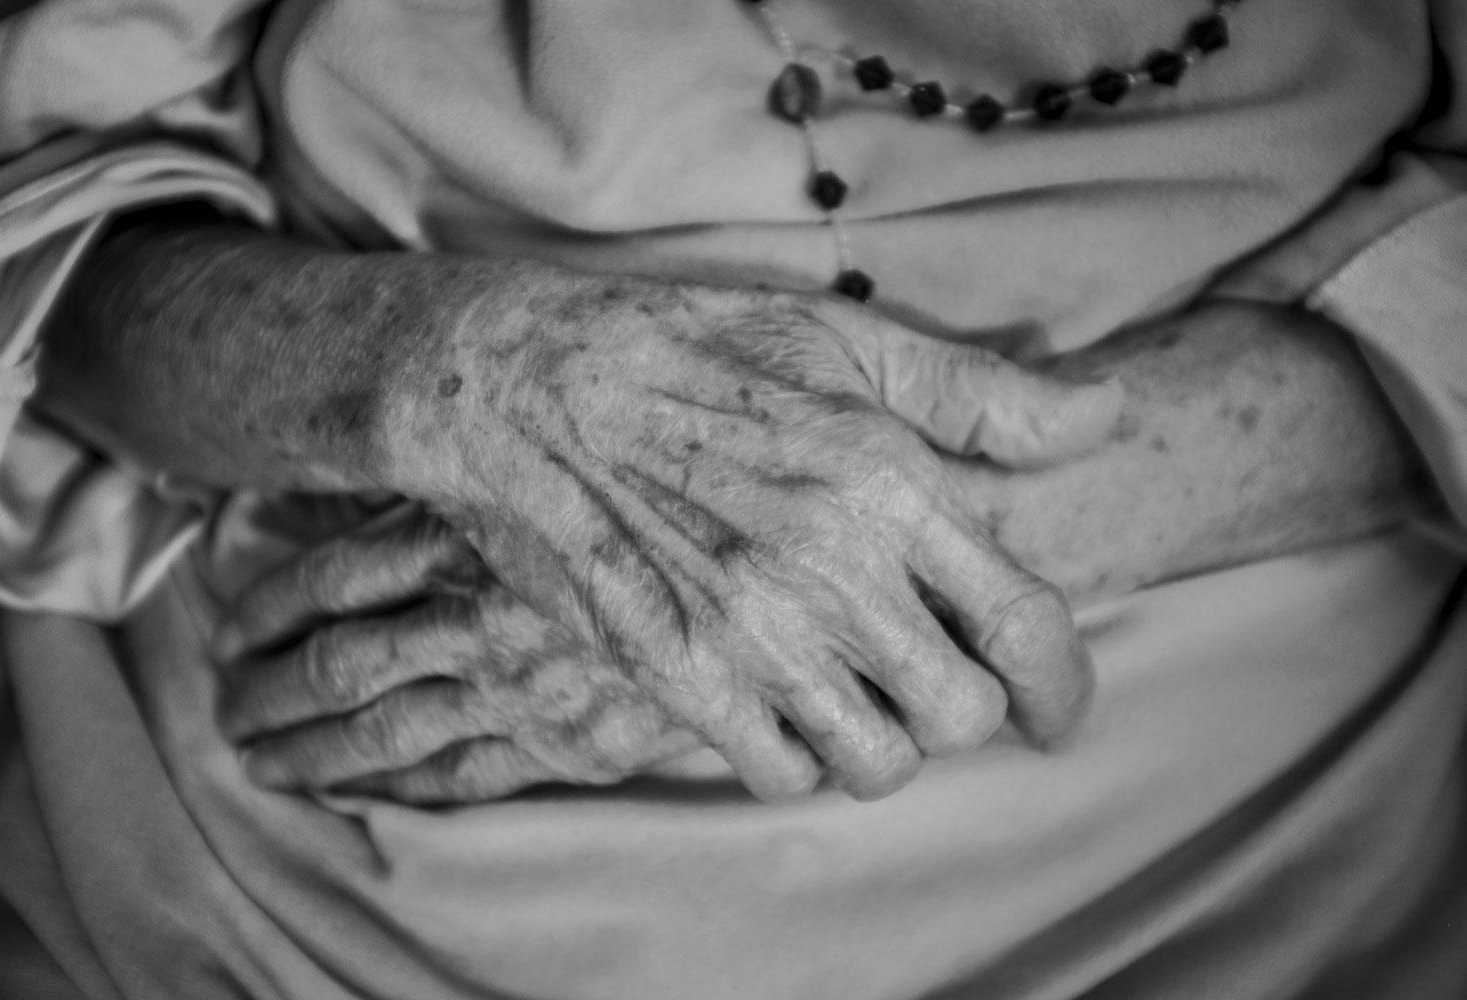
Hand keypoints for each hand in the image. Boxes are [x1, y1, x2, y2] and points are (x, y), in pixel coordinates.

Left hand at [215, 507, 700, 803]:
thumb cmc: (658, 494)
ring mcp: (515, 687)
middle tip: (226, 710)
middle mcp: (473, 616)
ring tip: (260, 764)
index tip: (229, 635)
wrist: (762, 581)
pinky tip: (362, 794)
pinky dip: (399, 788)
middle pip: (336, 665)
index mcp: (461, 538)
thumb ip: (463, 474)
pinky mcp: (565, 741)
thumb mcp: (545, 459)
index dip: (264, 611)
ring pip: (379, 730)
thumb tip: (379, 476)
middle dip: (266, 693)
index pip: (326, 583)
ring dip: (309, 751)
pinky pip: (459, 776)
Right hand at [379, 269, 1119, 800]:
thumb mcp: (846, 340)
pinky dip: (796, 755)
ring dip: (883, 740)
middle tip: (932, 678)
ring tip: (856, 690)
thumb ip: (982, 396)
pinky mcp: (678, 676)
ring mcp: (751, 633)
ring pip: (878, 766)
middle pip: (963, 716)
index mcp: (889, 483)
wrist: (536, 386)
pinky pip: (780, 775)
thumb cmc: (698, 350)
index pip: (1029, 625)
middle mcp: (831, 570)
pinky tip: (781, 701)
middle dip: (966, 709)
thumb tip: (1106, 415)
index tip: (1059, 709)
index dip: (1066, 687)